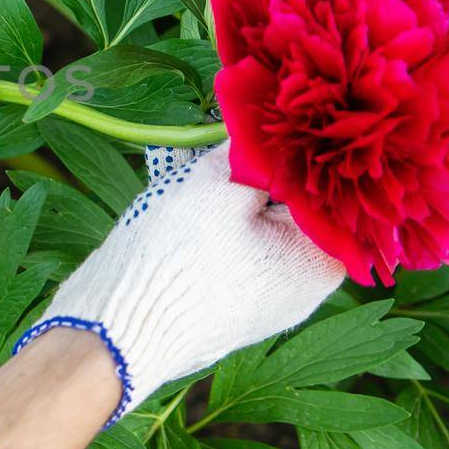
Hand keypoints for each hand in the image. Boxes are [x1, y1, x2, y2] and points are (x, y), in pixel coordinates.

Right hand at [16, 141, 344, 426]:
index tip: (278, 116)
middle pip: (293, 205)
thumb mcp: (216, 185)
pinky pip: (233, 247)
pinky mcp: (228, 300)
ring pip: (258, 223)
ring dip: (232, 189)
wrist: (116, 331)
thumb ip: (250, 149)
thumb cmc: (176, 261)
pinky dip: (215, 218)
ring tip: (199, 160)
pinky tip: (185, 190)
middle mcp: (302, 287)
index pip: (332, 189)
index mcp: (320, 263)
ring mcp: (264, 298)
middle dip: (261, 167)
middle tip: (230, 134)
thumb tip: (265, 121)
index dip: (303, 147)